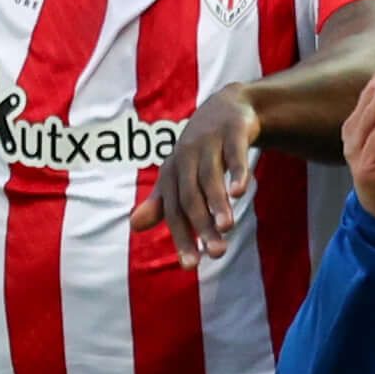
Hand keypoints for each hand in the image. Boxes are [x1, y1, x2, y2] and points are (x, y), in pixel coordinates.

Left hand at [135, 85, 260, 268]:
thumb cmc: (200, 150)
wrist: (226, 107)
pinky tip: (241, 191)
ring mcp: (208, 142)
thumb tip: (133, 226)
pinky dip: (237, 171)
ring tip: (227, 228)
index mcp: (173, 173)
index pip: (174, 211)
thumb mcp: (180, 175)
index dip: (182, 238)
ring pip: (210, 177)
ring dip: (218, 202)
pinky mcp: (232, 131)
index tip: (191, 266)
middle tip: (217, 253)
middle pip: (191, 197)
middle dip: (202, 225)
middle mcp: (186, 158)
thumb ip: (162, 202)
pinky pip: (234, 153)